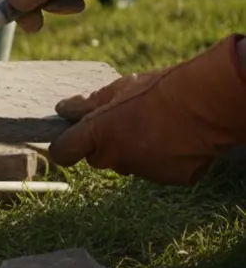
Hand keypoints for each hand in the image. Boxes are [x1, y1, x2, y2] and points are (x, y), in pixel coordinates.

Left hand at [49, 35, 245, 184]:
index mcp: (98, 134)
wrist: (204, 105)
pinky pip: (160, 170)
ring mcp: (143, 171)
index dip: (64, 148)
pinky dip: (165, 160)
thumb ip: (88, 103)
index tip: (68, 144)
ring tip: (156, 127)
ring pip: (131, 164)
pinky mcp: (170, 179)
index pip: (64, 152)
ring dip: (136, 151)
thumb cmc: (158, 90)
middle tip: (126, 124)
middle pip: (99, 158)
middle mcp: (116, 158)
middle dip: (106, 146)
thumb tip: (64, 109)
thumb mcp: (118, 88)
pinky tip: (177, 140)